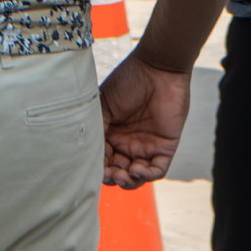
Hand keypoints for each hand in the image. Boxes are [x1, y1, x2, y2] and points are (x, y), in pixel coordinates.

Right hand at [99, 51, 189, 187]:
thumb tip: (85, 154)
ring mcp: (146, 146)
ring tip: (122, 175)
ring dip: (128, 181)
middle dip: (111, 178)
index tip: (89, 167)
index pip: (101, 158)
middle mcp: (126, 143)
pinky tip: (137, 170)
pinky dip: (147, 175)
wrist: (157, 69)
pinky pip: (157, 170)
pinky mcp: (165, 147)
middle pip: (117, 171)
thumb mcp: (103, 105)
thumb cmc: (127, 82)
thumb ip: (96, 129)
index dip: (96, 166)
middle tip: (109, 174)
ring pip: (136, 176)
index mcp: (110, 133)